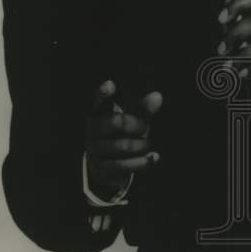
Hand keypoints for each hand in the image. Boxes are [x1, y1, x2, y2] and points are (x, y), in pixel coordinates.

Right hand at [84, 80, 162, 200]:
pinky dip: (144, 161)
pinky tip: (154, 157)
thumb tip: (158, 95)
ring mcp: (95, 149)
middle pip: (118, 122)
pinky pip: (126, 165)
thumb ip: (143, 109)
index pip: (99, 102)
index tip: (111, 84)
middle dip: (138, 125)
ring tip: (147, 145)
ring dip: (142, 146)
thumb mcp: (132, 121)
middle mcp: (92, 130)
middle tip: (144, 128)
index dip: (103, 93)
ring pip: (124, 146)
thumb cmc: (121, 136)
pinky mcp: (102, 168)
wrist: (107, 167)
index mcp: (98, 114)